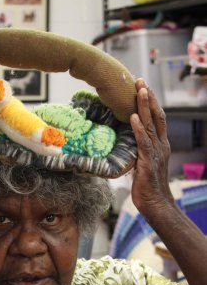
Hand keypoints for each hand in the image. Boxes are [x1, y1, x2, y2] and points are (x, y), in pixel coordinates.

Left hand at [130, 78, 172, 217]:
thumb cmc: (147, 187)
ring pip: (151, 125)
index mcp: (160, 145)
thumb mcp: (141, 165)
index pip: (157, 119)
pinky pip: (143, 142)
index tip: (143, 88)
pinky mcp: (148, 162)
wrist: (156, 204)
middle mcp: (160, 145)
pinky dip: (139, 128)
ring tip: (139, 91)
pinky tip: (134, 117)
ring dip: (145, 106)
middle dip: (148, 97)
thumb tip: (124, 148)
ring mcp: (156, 153)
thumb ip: (136, 154)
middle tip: (140, 80)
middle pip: (156, 116)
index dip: (151, 103)